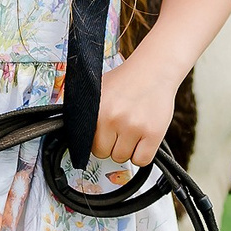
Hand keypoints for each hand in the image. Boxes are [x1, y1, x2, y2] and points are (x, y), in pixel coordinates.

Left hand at [92, 43, 184, 167]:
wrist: (154, 69)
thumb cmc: (127, 80)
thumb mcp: (98, 90)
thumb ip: (87, 112)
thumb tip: (76, 133)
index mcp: (97, 109)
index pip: (86, 142)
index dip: (94, 139)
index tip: (100, 135)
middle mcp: (113, 118)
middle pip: (102, 153)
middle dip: (109, 145)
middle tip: (118, 132)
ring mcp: (133, 127)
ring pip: (121, 158)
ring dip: (126, 150)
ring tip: (131, 132)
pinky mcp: (153, 133)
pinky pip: (141, 160)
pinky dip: (141, 155)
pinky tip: (142, 140)